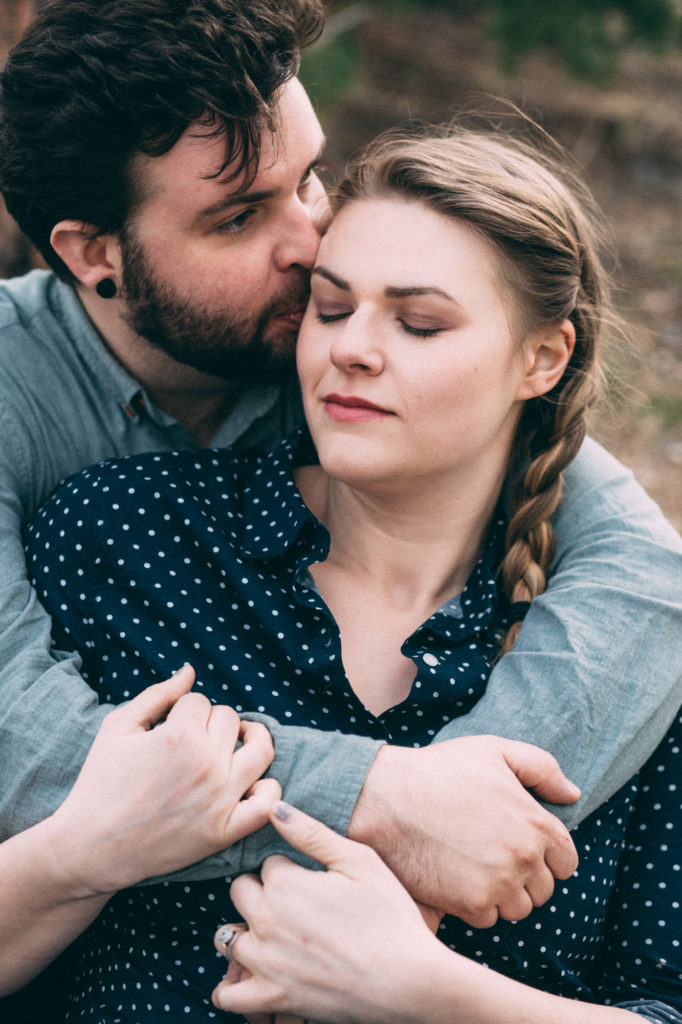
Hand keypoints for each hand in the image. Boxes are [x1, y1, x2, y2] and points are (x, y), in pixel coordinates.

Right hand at [43, 666, 279, 896]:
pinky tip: (251, 783)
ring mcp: (220, 799)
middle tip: (192, 740)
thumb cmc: (101, 782)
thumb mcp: (119, 727)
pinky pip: (267, 804)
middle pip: (231, 720)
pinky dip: (268, 790)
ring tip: (237, 744)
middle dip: (211, 723)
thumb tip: (191, 671)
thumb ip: (159, 694)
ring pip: (262, 750)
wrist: (91, 847)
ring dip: (253, 740)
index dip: (185, 709)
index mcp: (180, 734)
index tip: (170, 725)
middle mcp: (207, 763)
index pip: (201, 701)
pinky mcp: (224, 832)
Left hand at [212, 802, 440, 1023]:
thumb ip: (311, 833)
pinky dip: (233, 984)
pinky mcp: (272, 999)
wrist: (410, 981)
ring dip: (247, 932)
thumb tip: (274, 807)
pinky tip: (253, 973)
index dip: (290, 869)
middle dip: (262, 893)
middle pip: (240, 892)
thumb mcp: (359, 862)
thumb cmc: (390, 916)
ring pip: (228, 937)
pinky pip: (228, 995)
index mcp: (285, 885)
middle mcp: (266, 921)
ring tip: (278, 936)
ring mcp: (265, 963)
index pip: (267, 863)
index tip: (314, 882)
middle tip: (297, 905)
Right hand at [347, 735, 579, 926]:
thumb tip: (572, 795)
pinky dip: (476, 906)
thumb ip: (542, 768)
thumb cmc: (439, 770)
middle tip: (492, 856)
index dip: (547, 856)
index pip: (567, 861)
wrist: (387, 797)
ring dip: (502, 895)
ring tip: (475, 868)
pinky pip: (488, 919)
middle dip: (523, 877)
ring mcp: (499, 884)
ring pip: (517, 909)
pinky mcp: (471, 904)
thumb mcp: (494, 751)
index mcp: (537, 823)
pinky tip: (456, 878)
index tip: (522, 847)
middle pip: (542, 889)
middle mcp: (525, 858)